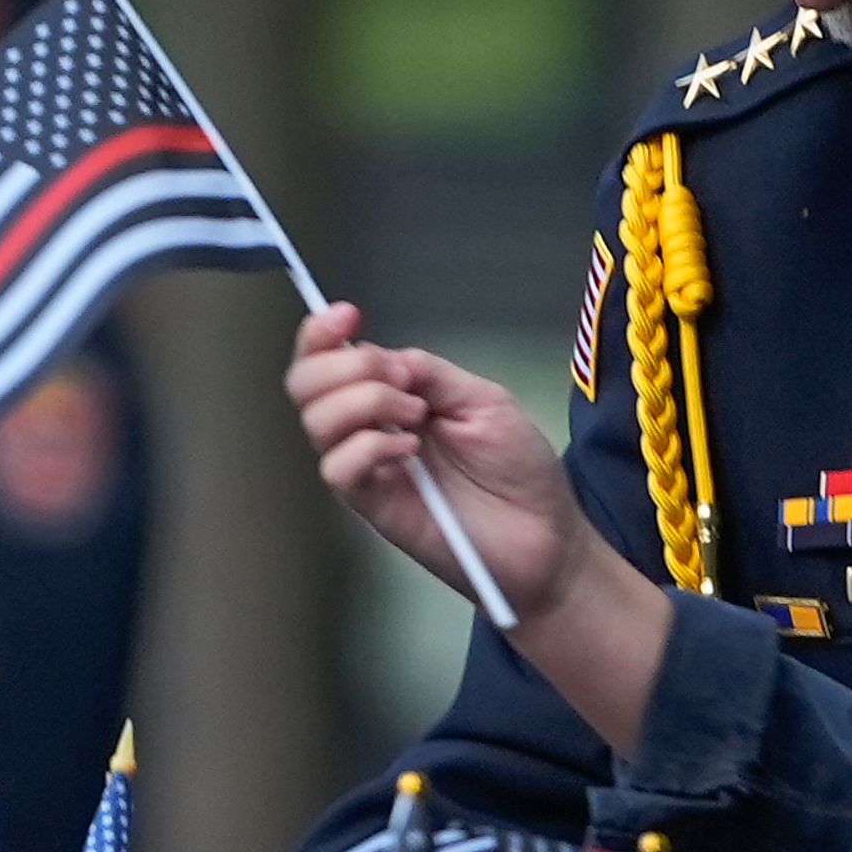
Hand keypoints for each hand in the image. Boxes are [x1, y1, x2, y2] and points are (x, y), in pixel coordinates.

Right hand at [288, 305, 593, 615]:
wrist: (545, 535)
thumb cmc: (518, 468)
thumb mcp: (483, 399)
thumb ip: (431, 373)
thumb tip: (383, 357)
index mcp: (391, 396)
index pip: (328, 359)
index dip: (322, 333)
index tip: (349, 316)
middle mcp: (369, 428)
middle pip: (305, 384)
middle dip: (344, 366)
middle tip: (401, 383)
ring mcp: (369, 468)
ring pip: (316, 421)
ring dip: (364, 403)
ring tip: (417, 418)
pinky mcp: (374, 506)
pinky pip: (337, 469)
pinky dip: (368, 447)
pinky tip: (408, 451)